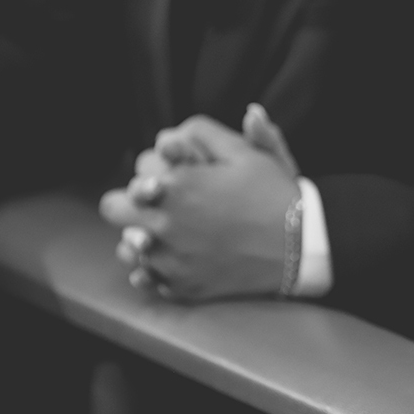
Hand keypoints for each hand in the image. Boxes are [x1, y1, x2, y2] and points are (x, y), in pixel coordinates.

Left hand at [99, 115, 300, 300]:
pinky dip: (155, 270)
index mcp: (175, 185)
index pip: (134, 174)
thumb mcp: (247, 153)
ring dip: (140, 237)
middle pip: (114, 209)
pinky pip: (147, 279)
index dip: (147, 177)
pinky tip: (174, 259)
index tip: (163, 181)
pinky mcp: (182, 286)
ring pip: (127, 247)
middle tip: (155, 206)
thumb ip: (208, 132)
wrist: (299, 247)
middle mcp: (164, 222)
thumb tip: (184, 127)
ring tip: (164, 235)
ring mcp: (170, 259)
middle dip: (131, 205)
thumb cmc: (273, 196)